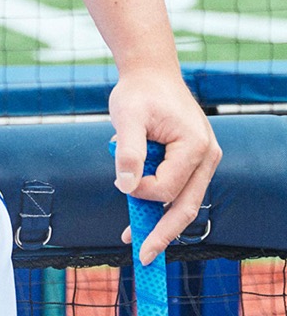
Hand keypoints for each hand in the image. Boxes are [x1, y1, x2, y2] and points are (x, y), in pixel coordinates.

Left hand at [109, 69, 220, 264]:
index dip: (141, 190)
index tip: (120, 180)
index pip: (167, 187)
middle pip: (186, 206)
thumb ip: (128, 151)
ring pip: (184, 201)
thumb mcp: (127, 116)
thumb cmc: (138, 91)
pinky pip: (180, 188)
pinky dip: (161, 202)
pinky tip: (142, 213)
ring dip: (160, 220)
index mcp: (194, 146)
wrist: (150, 71)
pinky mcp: (195, 160)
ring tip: (137, 238)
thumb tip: (125, 187)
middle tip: (142, 256)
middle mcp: (207, 156)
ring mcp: (204, 159)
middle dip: (163, 233)